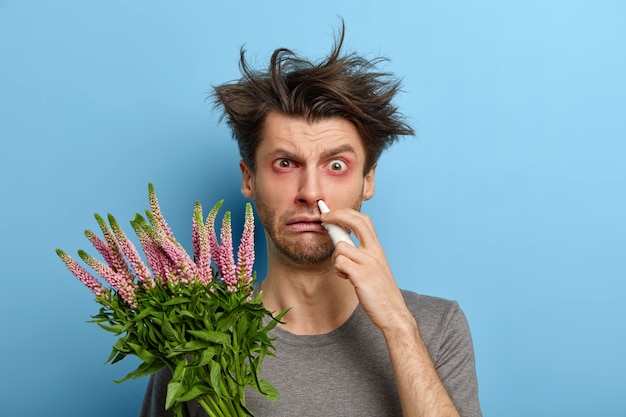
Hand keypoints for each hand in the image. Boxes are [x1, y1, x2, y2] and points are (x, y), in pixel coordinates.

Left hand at [321, 208, 415, 333]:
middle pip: (355, 221)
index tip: (330, 212)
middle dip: (336, 215)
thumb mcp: (375, 267)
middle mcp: (375, 252)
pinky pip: (340, 263)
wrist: (393, 313)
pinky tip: (346, 278)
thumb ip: (363, 254)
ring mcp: (369, 263)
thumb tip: (341, 243)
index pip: (363, 220)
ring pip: (340, 246)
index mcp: (377, 249)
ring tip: (343, 271)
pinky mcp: (362, 275)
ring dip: (335, 258)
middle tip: (323, 218)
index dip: (345, 213)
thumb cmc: (380, 292)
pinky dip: (338, 270)